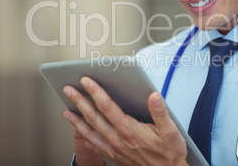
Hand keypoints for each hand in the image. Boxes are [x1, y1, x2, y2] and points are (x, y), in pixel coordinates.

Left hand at [63, 77, 187, 165]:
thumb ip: (160, 112)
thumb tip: (153, 96)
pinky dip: (85, 137)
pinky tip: (81, 133)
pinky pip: (94, 145)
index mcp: (129, 130)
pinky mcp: (114, 156)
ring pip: (90, 132)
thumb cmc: (169, 154)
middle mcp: (118, 139)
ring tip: (67, 111)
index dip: (95, 91)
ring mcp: (114, 149)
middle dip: (79, 101)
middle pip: (93, 117)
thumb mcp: (170, 131)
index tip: (86, 81)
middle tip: (68, 90)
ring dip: (77, 120)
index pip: (107, 106)